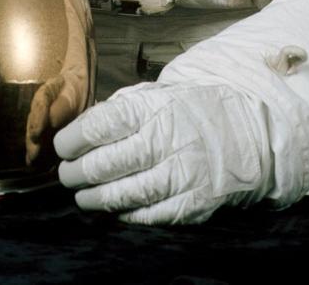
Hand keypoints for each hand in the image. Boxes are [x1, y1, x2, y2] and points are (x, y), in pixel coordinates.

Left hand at [54, 80, 269, 224]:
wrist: (247, 133)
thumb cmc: (190, 112)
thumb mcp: (158, 95)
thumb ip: (121, 108)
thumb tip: (80, 128)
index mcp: (156, 107)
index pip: (104, 124)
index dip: (76, 138)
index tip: (61, 147)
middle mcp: (169, 139)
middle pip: (109, 163)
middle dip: (78, 173)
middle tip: (66, 176)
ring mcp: (183, 173)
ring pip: (127, 193)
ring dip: (97, 199)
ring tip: (82, 197)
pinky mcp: (195, 203)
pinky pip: (151, 214)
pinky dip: (127, 215)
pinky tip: (114, 210)